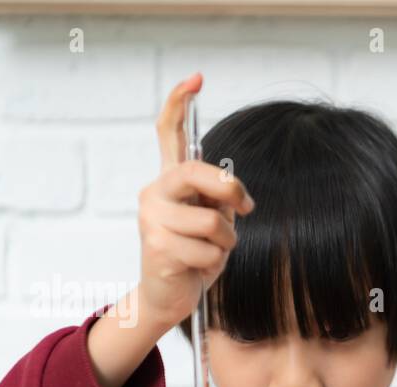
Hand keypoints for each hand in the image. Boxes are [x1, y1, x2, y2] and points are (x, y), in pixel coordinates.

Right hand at [135, 73, 254, 332]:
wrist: (168, 297)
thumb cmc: (194, 257)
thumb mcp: (214, 222)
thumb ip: (220, 200)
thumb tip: (234, 191)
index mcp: (170, 182)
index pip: (168, 134)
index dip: (179, 104)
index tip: (196, 79)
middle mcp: (154, 192)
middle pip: (197, 172)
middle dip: (229, 189)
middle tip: (243, 207)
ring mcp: (152, 218)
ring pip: (212, 222)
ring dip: (224, 243)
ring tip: (210, 252)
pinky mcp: (157, 246)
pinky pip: (208, 251)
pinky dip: (214, 264)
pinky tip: (196, 268)